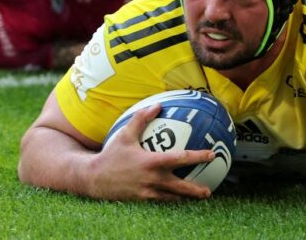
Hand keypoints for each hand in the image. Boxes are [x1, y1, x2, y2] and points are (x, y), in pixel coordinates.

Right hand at [87, 103, 215, 200]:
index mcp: (151, 162)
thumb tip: (158, 104)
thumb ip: (141, 119)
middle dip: (196, 190)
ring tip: (199, 197)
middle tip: (209, 191)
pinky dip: (172, 200)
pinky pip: (161, 200)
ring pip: (172, 197)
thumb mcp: (125, 134)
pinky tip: (179, 198)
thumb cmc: (111, 154)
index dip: (198, 156)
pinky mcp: (142, 199)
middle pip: (181, 186)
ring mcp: (148, 191)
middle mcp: (152, 179)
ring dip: (186, 198)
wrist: (94, 178)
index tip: (211, 154)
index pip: (180, 158)